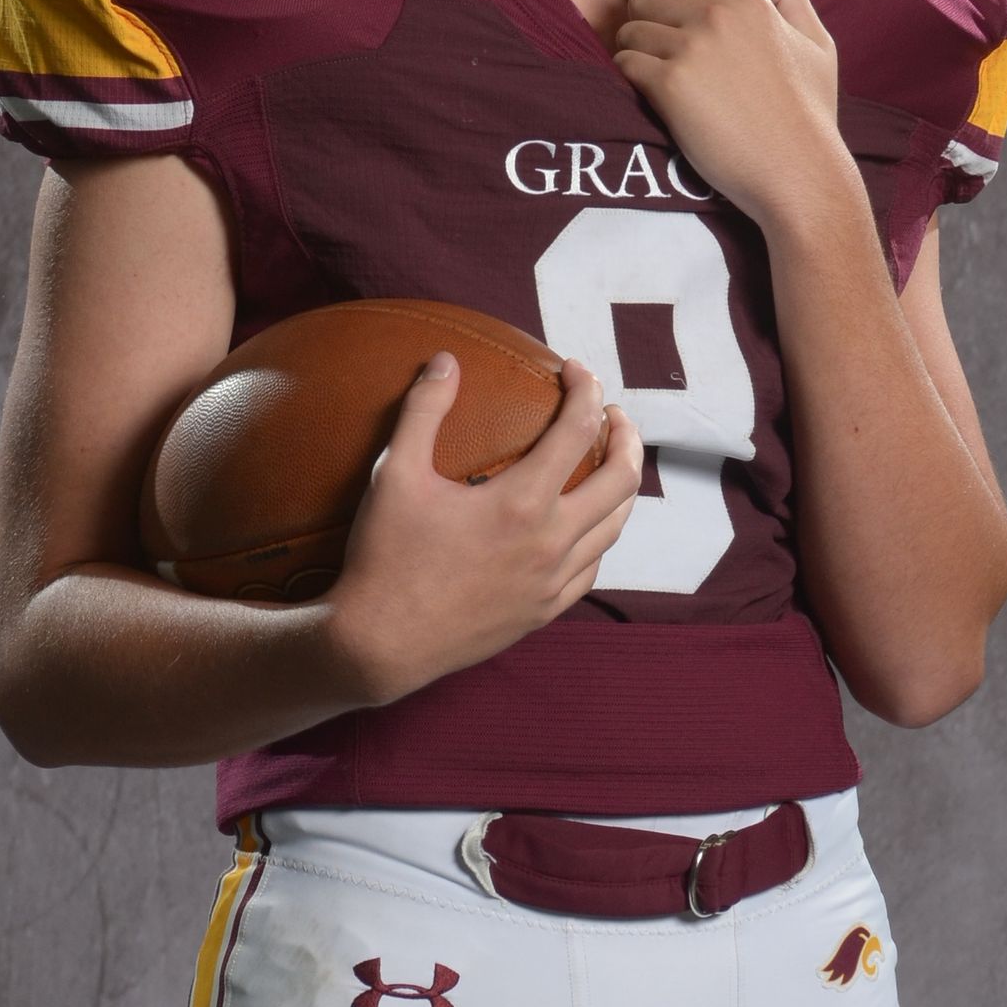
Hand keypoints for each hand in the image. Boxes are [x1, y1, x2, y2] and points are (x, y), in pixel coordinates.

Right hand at [324, 353, 644, 704]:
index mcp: (521, 503)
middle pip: (621, 480)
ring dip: (620, 486)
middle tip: (611, 414)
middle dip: (626, 437)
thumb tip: (446, 361)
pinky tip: (584, 525)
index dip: (585, 389)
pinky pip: (592, 568)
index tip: (573, 369)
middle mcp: (550, 543)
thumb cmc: (385, 557)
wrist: (380, 645)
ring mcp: (552, 583)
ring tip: (609, 462)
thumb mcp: (395, 475)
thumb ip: (423, 411)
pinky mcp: (544, 612)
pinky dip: (599, 535)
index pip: (579, 430)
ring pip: (615, 527)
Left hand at [612, 0, 863, 231]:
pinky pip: (625, 64)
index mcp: (748, 1)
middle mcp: (716, 15)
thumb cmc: (811, 115)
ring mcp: (691, 48)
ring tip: (650, 75)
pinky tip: (649, 96)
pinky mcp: (670, 85)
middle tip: (650, 49)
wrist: (799, 172)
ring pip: (630, 31)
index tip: (662, 16)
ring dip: (632, 51)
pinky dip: (629, 77)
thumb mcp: (818, 44)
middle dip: (641, 19)